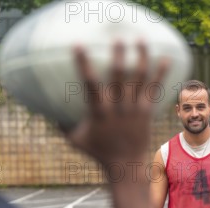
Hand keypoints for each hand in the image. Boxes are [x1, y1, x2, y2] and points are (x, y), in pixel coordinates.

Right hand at [61, 42, 168, 168]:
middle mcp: (118, 108)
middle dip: (119, 55)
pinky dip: (160, 73)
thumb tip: (43, 110)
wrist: (126, 167)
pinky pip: (154, 89)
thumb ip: (60, 124)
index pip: (90, 84)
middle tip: (117, 37)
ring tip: (140, 39)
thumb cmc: (98, 153)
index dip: (84, 64)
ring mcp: (134, 110)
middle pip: (119, 76)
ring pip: (139, 79)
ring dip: (141, 57)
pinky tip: (166, 58)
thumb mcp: (75, 140)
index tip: (78, 45)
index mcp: (99, 113)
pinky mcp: (147, 112)